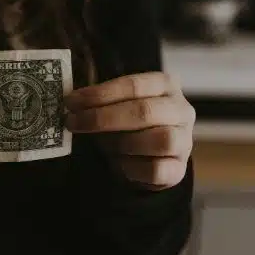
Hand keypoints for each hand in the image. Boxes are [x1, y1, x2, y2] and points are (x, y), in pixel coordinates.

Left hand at [64, 72, 194, 189]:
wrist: (148, 156)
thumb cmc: (128, 123)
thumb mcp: (116, 105)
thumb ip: (100, 101)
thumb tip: (71, 103)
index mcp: (165, 85)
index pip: (134, 85)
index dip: (100, 94)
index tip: (71, 102)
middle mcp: (181, 110)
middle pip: (144, 111)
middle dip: (102, 118)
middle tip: (73, 122)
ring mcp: (184, 141)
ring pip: (159, 140)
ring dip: (122, 143)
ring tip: (101, 145)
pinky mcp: (180, 170)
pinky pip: (157, 170)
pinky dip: (132, 168)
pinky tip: (117, 165)